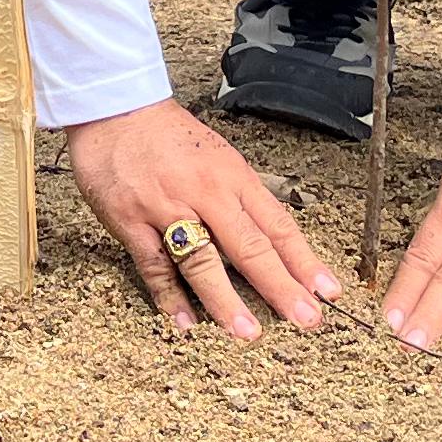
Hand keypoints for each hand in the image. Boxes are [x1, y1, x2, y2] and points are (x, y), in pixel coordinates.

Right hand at [64, 99, 338, 336]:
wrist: (114, 108)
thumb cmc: (169, 136)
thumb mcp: (218, 158)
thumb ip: (239, 200)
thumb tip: (269, 244)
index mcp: (232, 177)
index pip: (277, 225)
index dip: (304, 261)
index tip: (328, 291)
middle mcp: (205, 193)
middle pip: (249, 246)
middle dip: (280, 287)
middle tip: (306, 319)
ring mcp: (166, 208)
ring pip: (202, 261)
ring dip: (226, 301)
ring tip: (246, 333)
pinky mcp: (130, 220)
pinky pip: (154, 266)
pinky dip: (170, 296)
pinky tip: (185, 322)